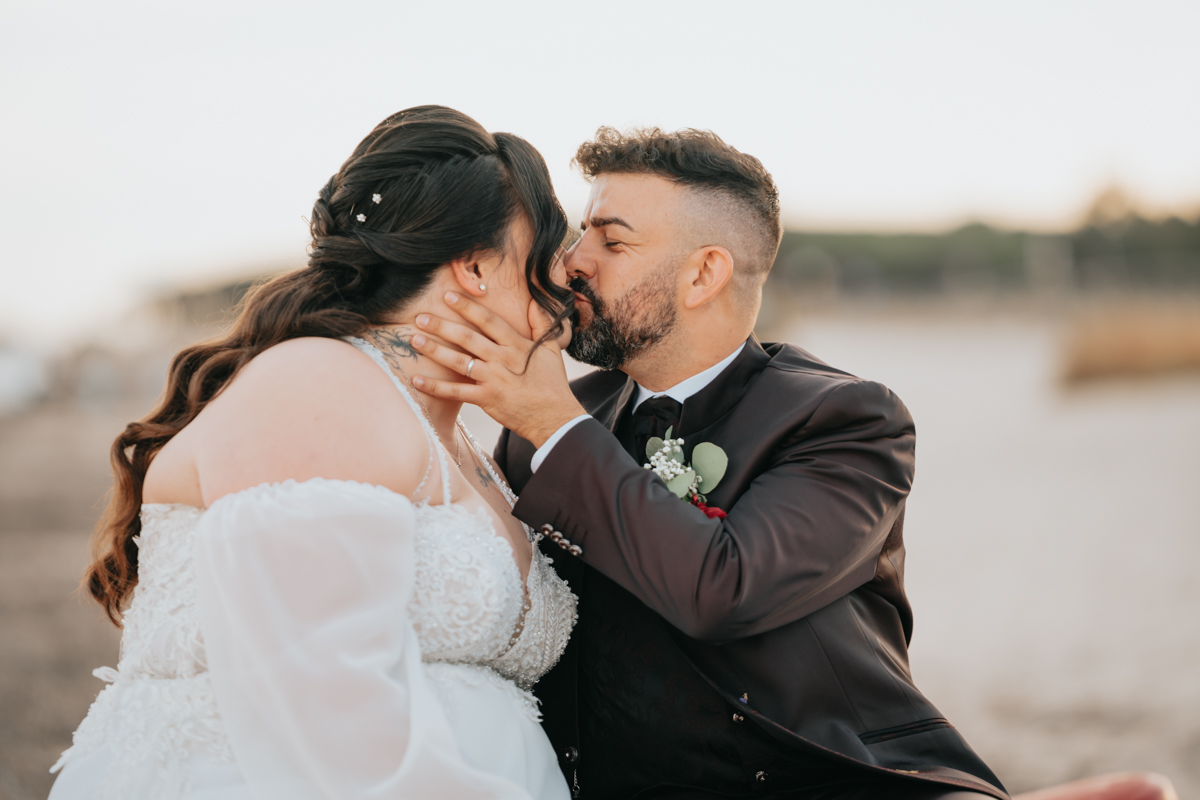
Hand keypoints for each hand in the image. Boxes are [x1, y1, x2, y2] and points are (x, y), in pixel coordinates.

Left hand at [409, 292, 586, 447]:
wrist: (555, 417)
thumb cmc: (553, 384)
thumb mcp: (551, 349)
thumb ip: (541, 324)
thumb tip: (534, 301)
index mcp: (516, 345)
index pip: (488, 320)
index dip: (467, 307)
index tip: (449, 296)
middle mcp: (501, 359)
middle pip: (466, 338)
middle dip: (441, 326)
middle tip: (420, 316)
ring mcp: (492, 380)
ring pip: (458, 361)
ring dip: (434, 350)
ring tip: (414, 340)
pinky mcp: (486, 399)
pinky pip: (456, 392)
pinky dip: (435, 387)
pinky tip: (417, 379)